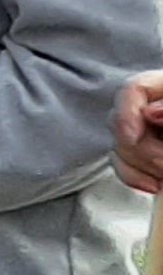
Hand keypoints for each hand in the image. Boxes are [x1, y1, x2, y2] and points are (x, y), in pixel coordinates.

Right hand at [116, 73, 162, 195]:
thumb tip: (151, 112)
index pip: (133, 89)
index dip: (127, 112)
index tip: (133, 137)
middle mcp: (151, 108)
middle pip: (121, 122)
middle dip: (143, 151)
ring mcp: (147, 132)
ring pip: (119, 147)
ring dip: (142, 167)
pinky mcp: (145, 156)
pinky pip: (124, 166)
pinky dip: (137, 178)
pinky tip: (155, 185)